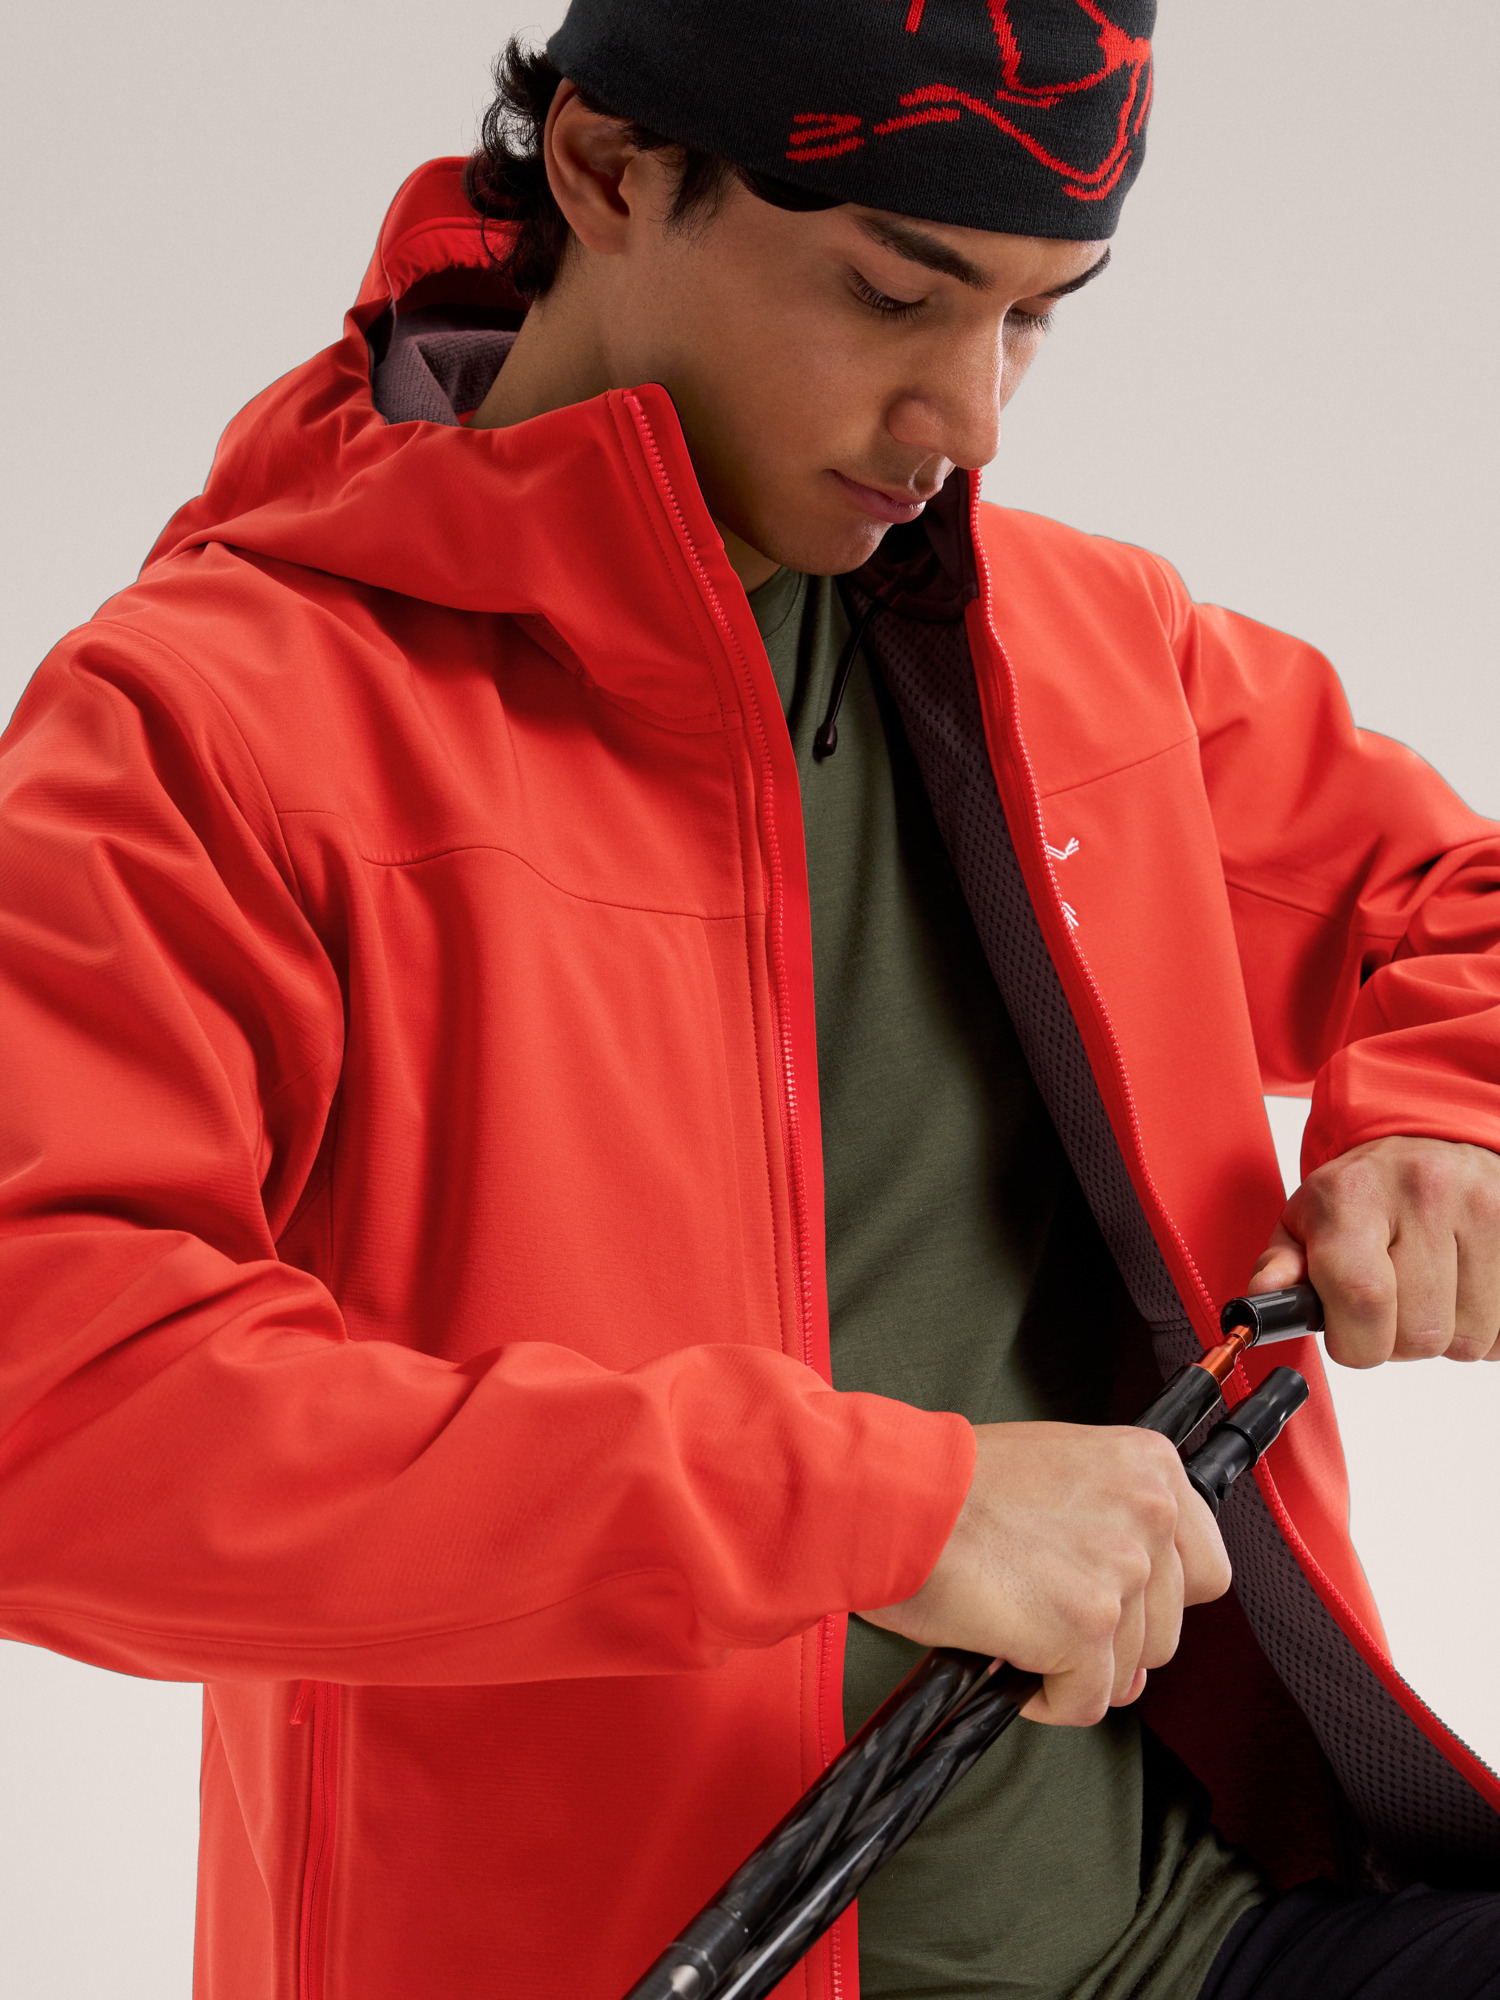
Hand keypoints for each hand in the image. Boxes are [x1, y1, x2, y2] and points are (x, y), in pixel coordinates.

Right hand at [858, 1421, 1229, 1726]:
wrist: (896, 1497)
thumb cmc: (954, 1482)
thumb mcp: (1058, 1465)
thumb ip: (1114, 1521)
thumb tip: (1139, 1619)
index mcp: (1149, 1465)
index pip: (1206, 1565)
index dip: (1156, 1597)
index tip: (1115, 1598)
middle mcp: (1150, 1512)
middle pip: (1170, 1627)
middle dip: (1113, 1637)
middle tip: (1051, 1615)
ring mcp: (1123, 1572)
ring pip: (1131, 1670)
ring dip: (1077, 1665)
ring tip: (1022, 1628)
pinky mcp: (1088, 1627)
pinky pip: (1086, 1702)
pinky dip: (1048, 1699)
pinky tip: (1010, 1658)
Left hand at [1250, 1135, 1499, 1366]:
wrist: (1429, 1142)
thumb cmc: (1364, 1191)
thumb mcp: (1307, 1218)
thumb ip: (1282, 1264)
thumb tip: (1266, 1296)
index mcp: (1355, 1194)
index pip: (1361, 1296)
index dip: (1355, 1341)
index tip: (1349, 1337)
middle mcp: (1425, 1195)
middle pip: (1420, 1334)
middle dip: (1397, 1341)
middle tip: (1389, 1307)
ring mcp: (1484, 1211)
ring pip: (1469, 1339)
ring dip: (1444, 1335)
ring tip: (1426, 1291)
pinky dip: (1483, 1327)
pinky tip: (1460, 1290)